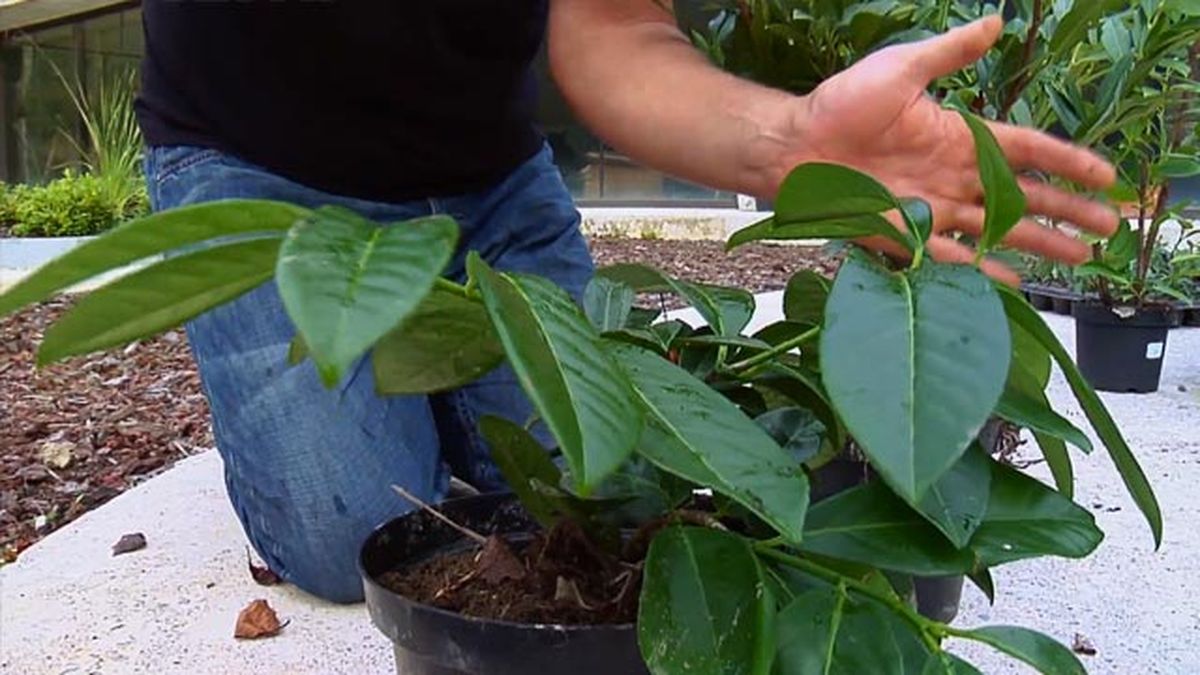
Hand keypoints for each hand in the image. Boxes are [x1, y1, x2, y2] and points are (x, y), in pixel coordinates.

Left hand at [769, 16, 1118, 283]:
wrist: (792, 145)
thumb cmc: (840, 104)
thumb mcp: (901, 69)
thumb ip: (948, 52)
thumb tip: (995, 22)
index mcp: (958, 136)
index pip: (1026, 151)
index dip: (1066, 163)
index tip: (1105, 176)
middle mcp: (952, 176)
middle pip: (1023, 196)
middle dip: (1066, 212)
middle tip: (1108, 229)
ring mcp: (931, 207)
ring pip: (997, 229)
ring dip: (1038, 242)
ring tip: (1079, 258)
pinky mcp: (905, 235)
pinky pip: (950, 257)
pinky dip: (981, 270)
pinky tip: (1013, 283)